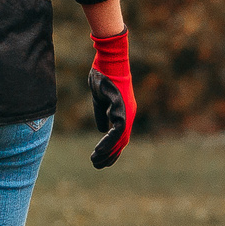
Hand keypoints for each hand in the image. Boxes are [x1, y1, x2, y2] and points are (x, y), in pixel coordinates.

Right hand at [87, 30, 133, 167]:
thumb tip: (101, 130)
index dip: (112, 149)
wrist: (107, 59)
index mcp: (123, 112)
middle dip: (110, 155)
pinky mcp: (121, 105)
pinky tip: (99, 149)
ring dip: (108, 152)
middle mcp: (128, 113)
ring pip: (121, 138)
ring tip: (96, 160)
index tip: (101, 159)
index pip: (120, 136)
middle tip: (97, 165)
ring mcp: (126, 110)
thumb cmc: (103, 76)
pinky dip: (109, 141)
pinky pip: (118, 129)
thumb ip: (101, 115)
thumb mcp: (99, 100)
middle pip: (122, 141)